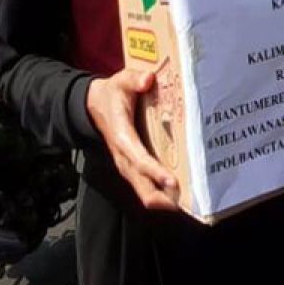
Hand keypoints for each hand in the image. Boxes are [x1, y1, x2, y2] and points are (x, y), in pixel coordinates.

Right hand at [85, 71, 178, 210]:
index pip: (138, 159)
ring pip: (145, 192)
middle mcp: (124, 157)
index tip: (172, 181)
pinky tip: (181, 197)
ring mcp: (127, 166)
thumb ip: (134, 80)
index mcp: (121, 137)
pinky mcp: (132, 168)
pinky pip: (146, 187)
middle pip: (142, 187)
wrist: (93, 105)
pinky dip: (162, 195)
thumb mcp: (120, 81)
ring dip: (165, 200)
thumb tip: (147, 79)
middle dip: (164, 198)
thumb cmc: (112, 94)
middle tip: (189, 202)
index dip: (155, 171)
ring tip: (190, 204)